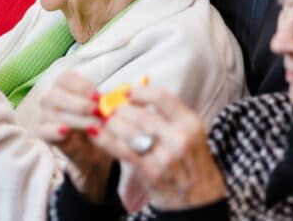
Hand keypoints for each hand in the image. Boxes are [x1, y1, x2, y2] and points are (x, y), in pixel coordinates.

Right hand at [37, 71, 113, 202]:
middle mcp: (51, 99)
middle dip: (79, 103)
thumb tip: (119, 94)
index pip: (65, 78)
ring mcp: (45, 117)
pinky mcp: (43, 135)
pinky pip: (44, 130)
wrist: (96, 155)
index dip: (81, 85)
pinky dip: (54, 130)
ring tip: (92, 126)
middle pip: (56, 94)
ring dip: (74, 118)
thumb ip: (108, 102)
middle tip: (98, 113)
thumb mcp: (106, 112)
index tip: (98, 96)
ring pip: (51, 112)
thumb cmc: (99, 126)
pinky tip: (66, 131)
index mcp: (64, 88)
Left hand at [92, 86, 227, 209]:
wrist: (199, 200)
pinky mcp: (149, 171)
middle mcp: (179, 139)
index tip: (125, 93)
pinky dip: (104, 139)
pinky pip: (121, 150)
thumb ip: (165, 115)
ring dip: (110, 122)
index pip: (161, 97)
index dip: (139, 92)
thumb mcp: (189, 134)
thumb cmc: (190, 162)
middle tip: (107, 107)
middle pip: (140, 114)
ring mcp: (165, 157)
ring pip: (128, 130)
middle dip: (119, 109)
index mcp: (190, 124)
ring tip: (101, 118)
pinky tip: (93, 131)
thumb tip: (130, 95)